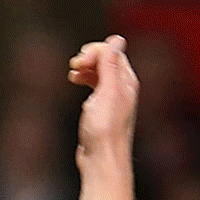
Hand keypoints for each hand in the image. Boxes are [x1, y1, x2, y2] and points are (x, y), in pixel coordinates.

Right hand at [67, 35, 138, 165]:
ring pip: (100, 73)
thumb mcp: (107, 92)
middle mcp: (123, 88)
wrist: (101, 160)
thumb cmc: (104, 129)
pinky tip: (77, 86)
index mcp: (127, 81)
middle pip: (106, 60)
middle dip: (89, 58)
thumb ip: (110, 65)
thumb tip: (116, 40)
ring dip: (86, 69)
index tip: (77, 63)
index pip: (112, 51)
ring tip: (72, 74)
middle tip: (74, 66)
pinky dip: (85, 81)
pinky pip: (95, 87)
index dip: (94, 52)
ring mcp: (112, 100)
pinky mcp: (102, 111)